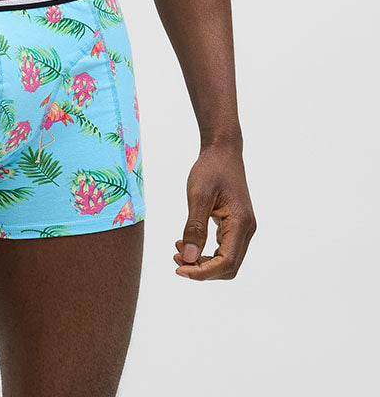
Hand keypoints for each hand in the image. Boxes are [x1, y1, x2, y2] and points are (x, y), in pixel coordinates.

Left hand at [173, 142, 255, 279]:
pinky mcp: (236, 224)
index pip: (226, 263)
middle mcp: (246, 229)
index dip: (203, 272)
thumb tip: (189, 258)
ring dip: (202, 262)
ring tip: (178, 252)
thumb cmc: (211, 169)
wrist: (222, 150)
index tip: (179, 270)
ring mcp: (243, 228)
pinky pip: (223, 248)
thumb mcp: (198, 195)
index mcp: (241, 223)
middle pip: (228, 266)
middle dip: (202, 270)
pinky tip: (187, 243)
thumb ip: (194, 227)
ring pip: (226, 260)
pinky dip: (206, 252)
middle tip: (176, 261)